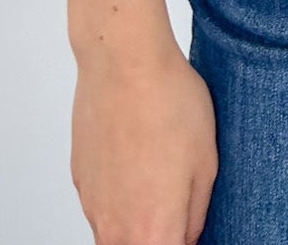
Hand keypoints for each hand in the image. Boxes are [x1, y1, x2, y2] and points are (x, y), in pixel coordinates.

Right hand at [71, 39, 217, 242]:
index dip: (182, 243)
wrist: (123, 60)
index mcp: (152, 232)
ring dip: (136, 225)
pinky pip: (101, 206)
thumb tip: (187, 237)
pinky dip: (119, 197)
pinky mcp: (80, 180)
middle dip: (159, 236)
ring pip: (114, 237)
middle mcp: (115, 228)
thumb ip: (195, 216)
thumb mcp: (206, 163)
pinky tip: (137, 161)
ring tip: (158, 180)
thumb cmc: (169, 102)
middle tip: (176, 205)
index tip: (188, 230)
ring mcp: (92, 205)